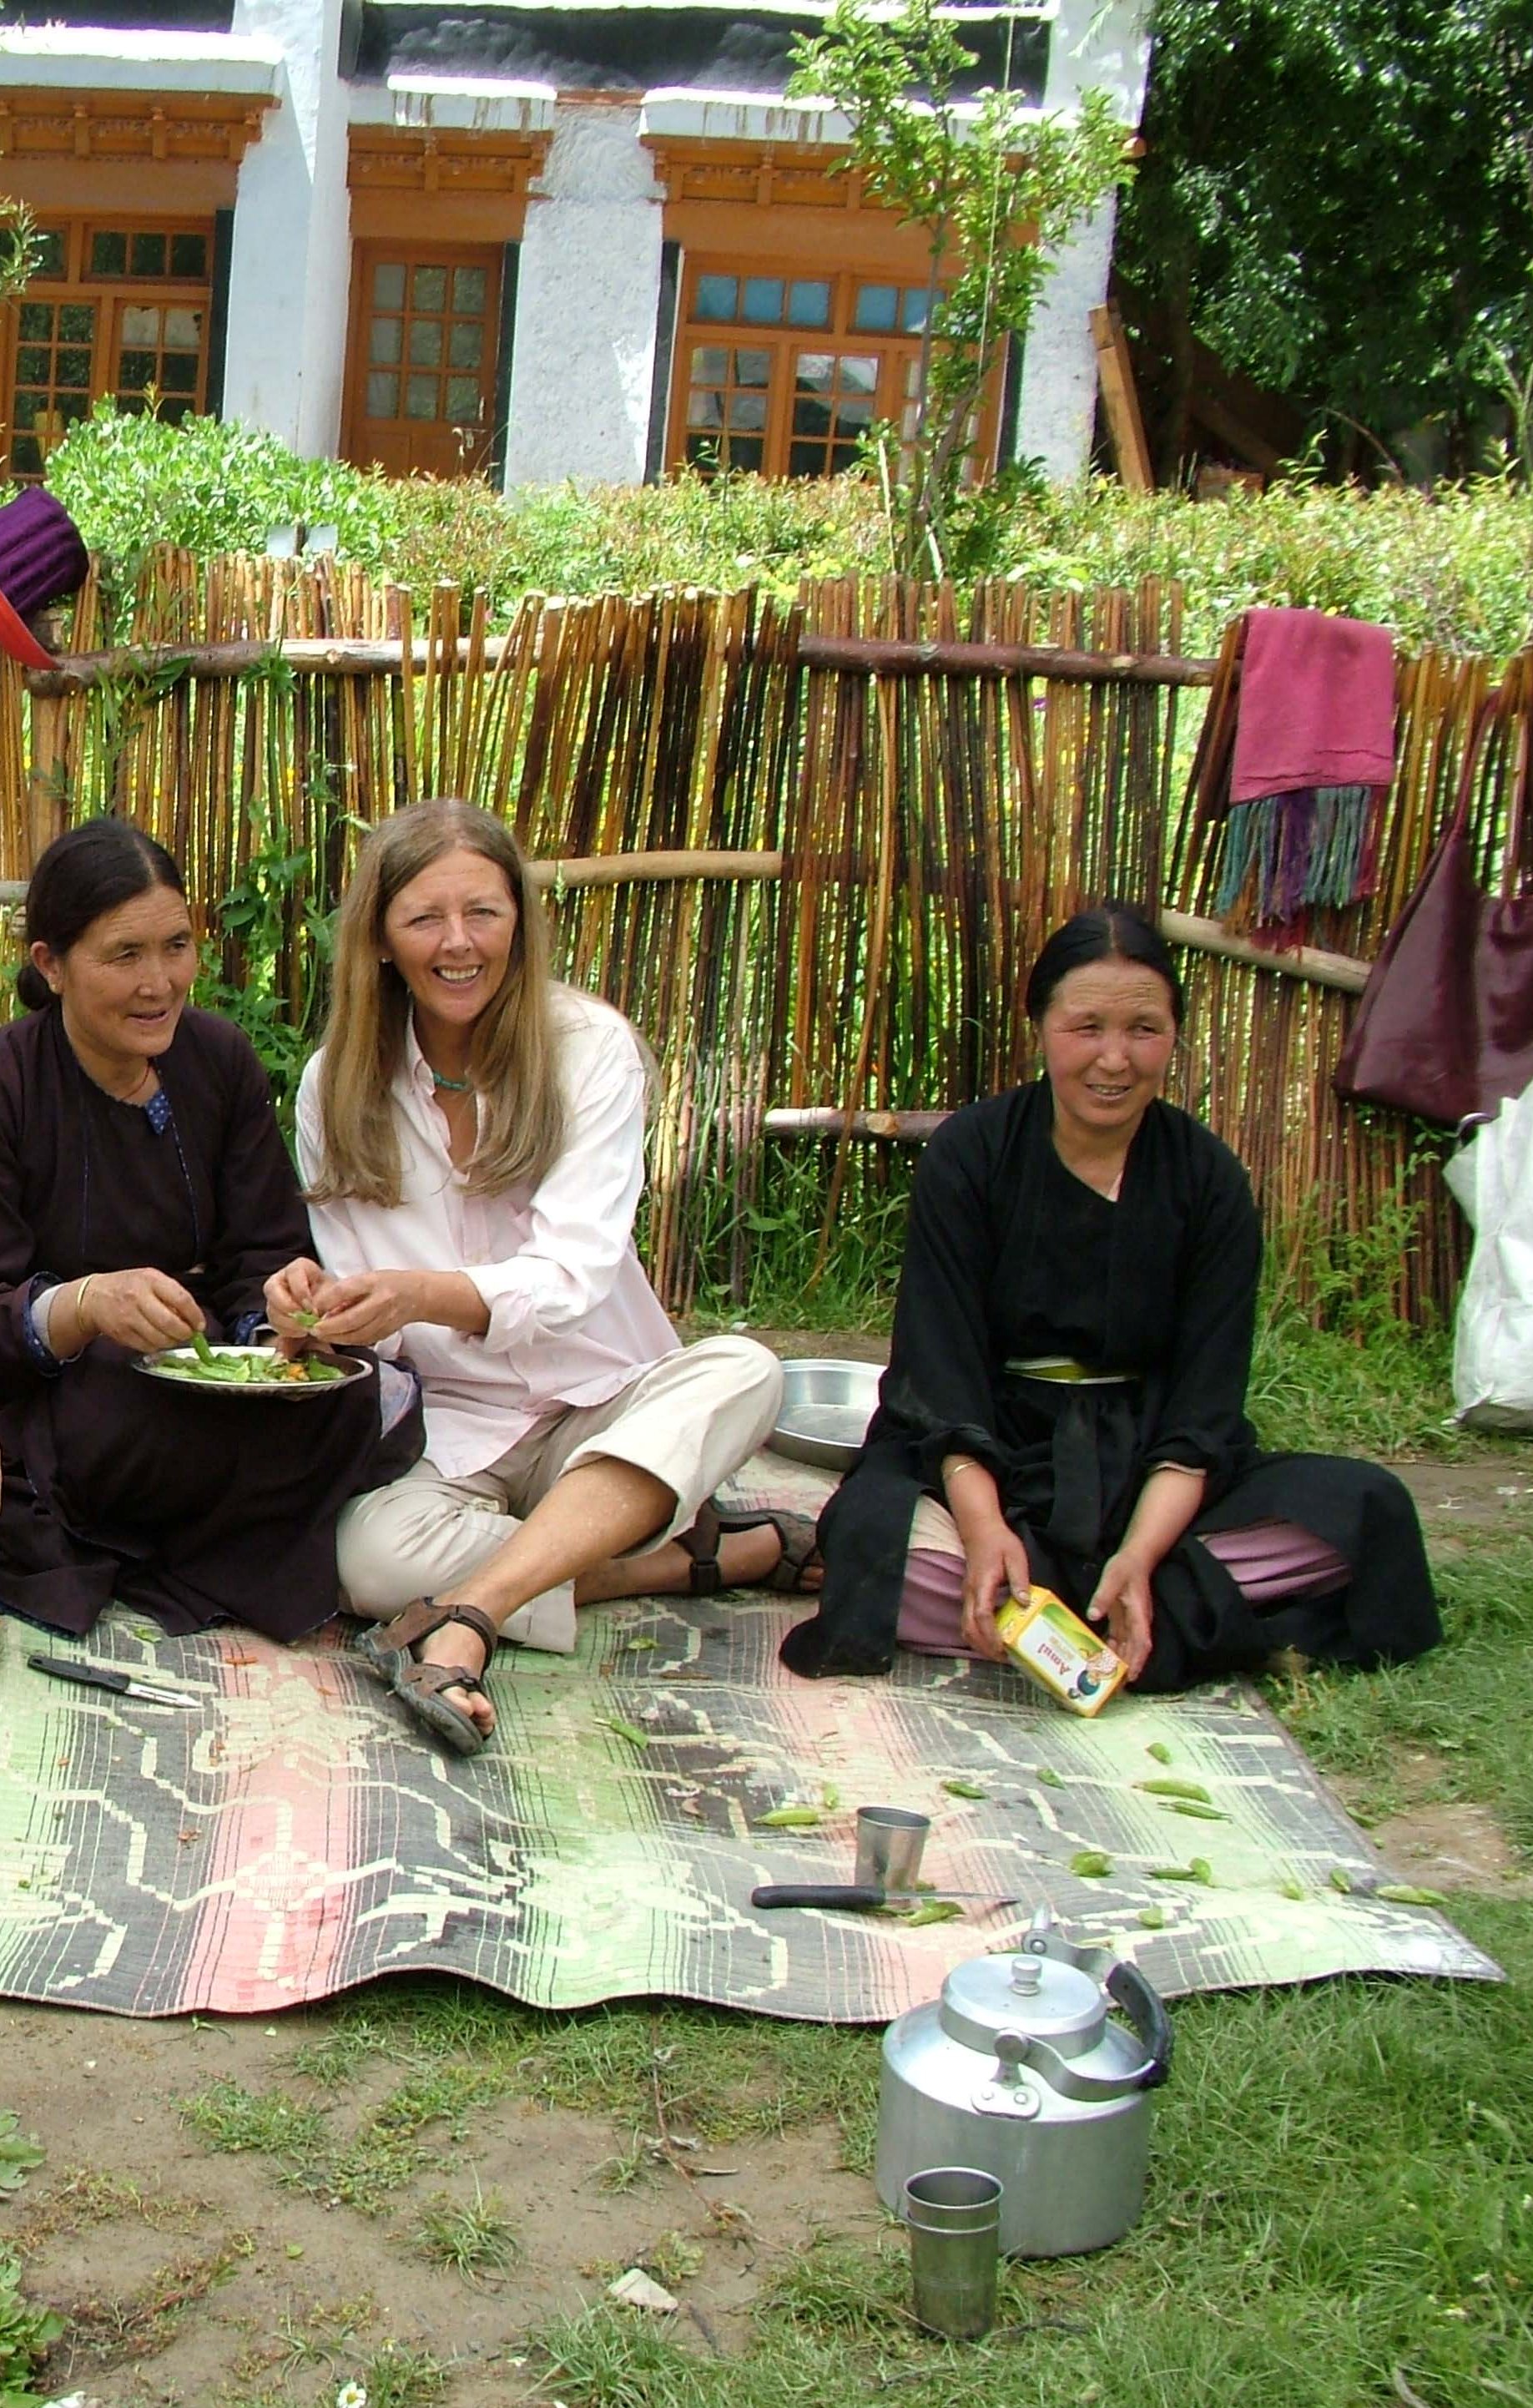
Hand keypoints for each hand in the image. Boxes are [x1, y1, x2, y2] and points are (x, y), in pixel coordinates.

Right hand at [80, 1268, 203, 1353]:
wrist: (94, 1296)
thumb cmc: (128, 1286)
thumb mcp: (151, 1278)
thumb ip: (174, 1291)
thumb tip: (196, 1309)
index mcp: (151, 1280)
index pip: (181, 1299)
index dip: (195, 1315)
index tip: (200, 1324)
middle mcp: (139, 1297)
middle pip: (171, 1323)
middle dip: (185, 1333)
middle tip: (189, 1334)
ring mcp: (129, 1317)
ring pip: (160, 1338)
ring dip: (172, 1342)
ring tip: (174, 1337)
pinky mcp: (122, 1333)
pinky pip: (147, 1347)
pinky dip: (157, 1347)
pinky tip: (158, 1339)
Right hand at [263, 1256, 334, 1350]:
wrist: (329, 1306)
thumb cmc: (331, 1295)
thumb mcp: (333, 1294)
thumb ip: (324, 1300)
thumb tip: (313, 1315)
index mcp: (300, 1268)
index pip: (293, 1272)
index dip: (300, 1290)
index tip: (310, 1307)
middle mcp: (283, 1278)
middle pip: (272, 1289)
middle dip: (287, 1307)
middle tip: (302, 1320)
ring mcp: (275, 1295)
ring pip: (271, 1308)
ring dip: (287, 1322)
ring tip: (304, 1329)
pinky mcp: (274, 1312)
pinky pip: (273, 1322)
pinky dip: (286, 1330)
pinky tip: (299, 1333)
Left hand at [308, 1269, 426, 1347]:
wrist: (416, 1295)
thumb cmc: (388, 1283)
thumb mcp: (366, 1278)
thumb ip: (345, 1291)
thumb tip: (322, 1306)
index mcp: (373, 1282)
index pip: (345, 1291)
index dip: (326, 1301)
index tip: (313, 1307)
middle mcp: (380, 1301)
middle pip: (350, 1319)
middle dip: (328, 1327)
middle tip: (313, 1328)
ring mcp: (385, 1320)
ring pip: (356, 1334)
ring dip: (335, 1337)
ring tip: (321, 1335)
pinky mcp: (386, 1333)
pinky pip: (363, 1340)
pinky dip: (347, 1341)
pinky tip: (338, 1338)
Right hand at [959, 1523, 1033, 1662]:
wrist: (980, 1530)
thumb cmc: (999, 1543)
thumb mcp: (1016, 1557)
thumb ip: (1020, 1580)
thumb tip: (1024, 1602)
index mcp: (982, 1584)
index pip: (982, 1615)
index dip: (991, 1635)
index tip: (1003, 1649)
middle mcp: (970, 1593)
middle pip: (969, 1628)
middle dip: (984, 1647)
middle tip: (1004, 1659)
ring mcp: (967, 1596)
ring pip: (965, 1628)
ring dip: (979, 1644)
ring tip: (999, 1654)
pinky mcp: (969, 1598)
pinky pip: (968, 1622)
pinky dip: (978, 1636)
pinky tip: (994, 1639)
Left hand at [1086, 1552, 1154, 1681]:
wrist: (1136, 1558)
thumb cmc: (1126, 1568)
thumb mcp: (1113, 1578)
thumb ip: (1103, 1597)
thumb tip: (1093, 1615)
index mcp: (1138, 1615)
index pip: (1141, 1643)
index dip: (1137, 1661)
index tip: (1130, 1678)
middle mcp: (1138, 1623)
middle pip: (1135, 1651)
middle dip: (1126, 1669)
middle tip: (1113, 1686)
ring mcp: (1132, 1622)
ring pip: (1127, 1647)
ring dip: (1118, 1661)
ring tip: (1105, 1676)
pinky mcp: (1124, 1619)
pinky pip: (1119, 1638)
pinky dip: (1111, 1649)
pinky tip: (1099, 1656)